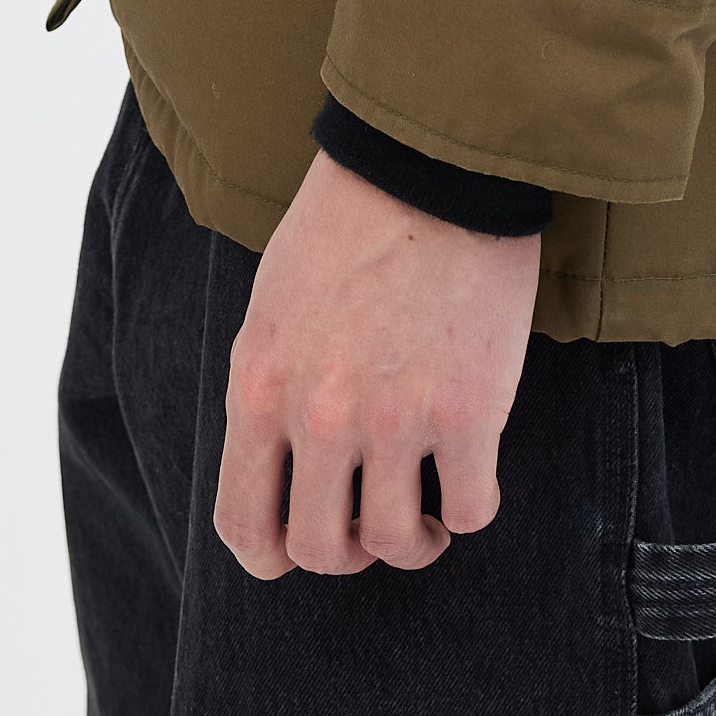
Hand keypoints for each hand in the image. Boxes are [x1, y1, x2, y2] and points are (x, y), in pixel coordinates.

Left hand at [214, 148, 539, 579]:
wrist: (432, 162)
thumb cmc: (349, 222)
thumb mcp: (273, 308)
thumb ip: (271, 391)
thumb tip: (283, 469)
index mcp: (261, 387)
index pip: (245, 524)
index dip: (273, 554)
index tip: (302, 544)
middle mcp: (321, 414)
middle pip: (322, 550)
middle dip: (348, 552)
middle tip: (372, 522)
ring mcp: (396, 417)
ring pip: (395, 542)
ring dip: (412, 540)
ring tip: (427, 513)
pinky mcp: (469, 410)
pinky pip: (470, 510)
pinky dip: (469, 507)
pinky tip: (468, 476)